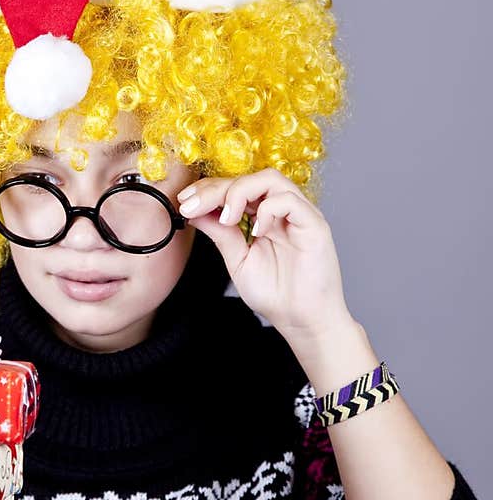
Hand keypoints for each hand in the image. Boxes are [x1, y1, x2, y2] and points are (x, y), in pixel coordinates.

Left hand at [176, 168, 354, 341]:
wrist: (301, 320)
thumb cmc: (275, 293)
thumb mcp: (237, 259)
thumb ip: (220, 233)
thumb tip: (194, 212)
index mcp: (263, 216)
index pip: (235, 188)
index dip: (208, 190)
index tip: (184, 200)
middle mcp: (281, 210)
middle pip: (248, 179)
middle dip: (215, 189)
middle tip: (192, 206)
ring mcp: (299, 215)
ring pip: (270, 179)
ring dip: (240, 193)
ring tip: (227, 219)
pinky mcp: (315, 225)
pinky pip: (290, 201)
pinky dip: (268, 210)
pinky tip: (257, 231)